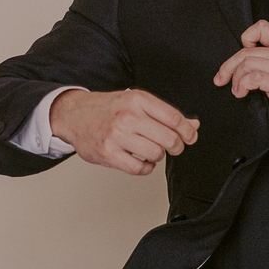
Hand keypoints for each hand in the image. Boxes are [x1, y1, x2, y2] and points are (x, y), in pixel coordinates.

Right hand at [49, 89, 199, 175]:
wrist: (74, 115)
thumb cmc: (107, 108)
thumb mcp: (136, 102)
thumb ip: (164, 114)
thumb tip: (193, 125)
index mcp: (137, 99)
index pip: (174, 118)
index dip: (188, 131)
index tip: (190, 137)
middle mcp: (128, 116)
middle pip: (169, 138)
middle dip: (176, 146)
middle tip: (173, 147)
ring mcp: (117, 136)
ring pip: (156, 154)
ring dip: (158, 156)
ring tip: (151, 151)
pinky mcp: (108, 153)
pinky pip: (139, 168)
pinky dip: (146, 167)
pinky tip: (141, 160)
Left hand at [214, 20, 268, 142]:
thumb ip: (266, 61)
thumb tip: (236, 62)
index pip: (262, 28)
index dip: (245, 38)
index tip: (239, 57)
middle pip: (247, 51)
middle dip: (228, 66)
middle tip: (221, 79)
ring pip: (247, 64)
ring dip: (236, 79)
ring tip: (237, 90)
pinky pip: (253, 78)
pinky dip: (242, 85)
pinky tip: (242, 93)